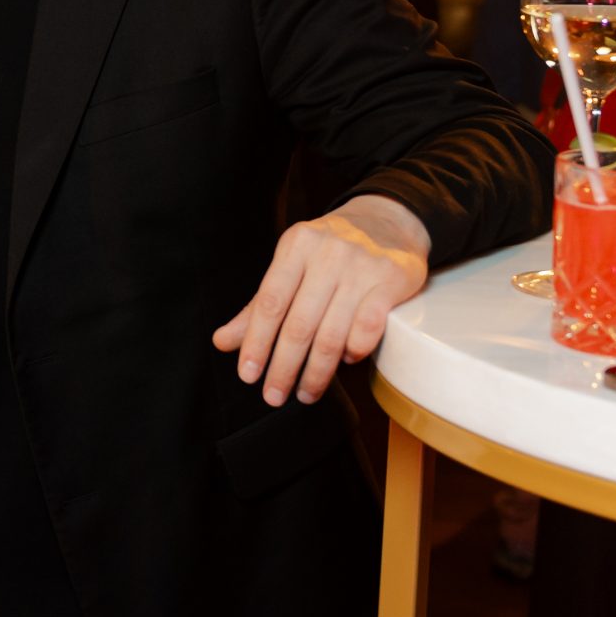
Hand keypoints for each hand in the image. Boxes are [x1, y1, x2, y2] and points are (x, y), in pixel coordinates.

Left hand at [212, 195, 428, 407]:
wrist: (389, 220)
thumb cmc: (330, 251)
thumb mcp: (292, 266)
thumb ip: (260, 306)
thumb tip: (222, 342)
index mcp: (296, 246)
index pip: (269, 303)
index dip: (256, 343)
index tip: (248, 375)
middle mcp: (328, 253)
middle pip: (299, 324)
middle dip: (283, 368)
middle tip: (273, 396)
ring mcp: (362, 266)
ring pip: (332, 333)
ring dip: (317, 372)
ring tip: (306, 394)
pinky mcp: (392, 279)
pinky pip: (368, 326)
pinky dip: (354, 350)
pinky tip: (346, 361)